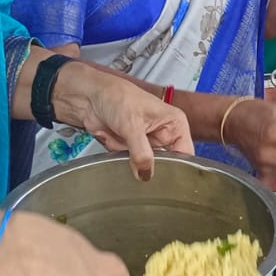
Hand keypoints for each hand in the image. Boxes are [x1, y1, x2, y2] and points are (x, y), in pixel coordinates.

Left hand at [55, 62, 193, 180]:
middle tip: (136, 157)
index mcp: (175, 125)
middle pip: (166, 164)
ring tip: (120, 138)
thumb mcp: (132, 125)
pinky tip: (113, 140)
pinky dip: (118, 156)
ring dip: (129, 158)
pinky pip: (129, 164)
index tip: (164, 179)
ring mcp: (146, 143)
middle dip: (148, 164)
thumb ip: (141, 153)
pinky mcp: (131, 149)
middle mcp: (164, 135)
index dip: (178, 168)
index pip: (185, 154)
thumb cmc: (117, 97)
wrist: (90, 97)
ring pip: (145, 166)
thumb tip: (146, 175)